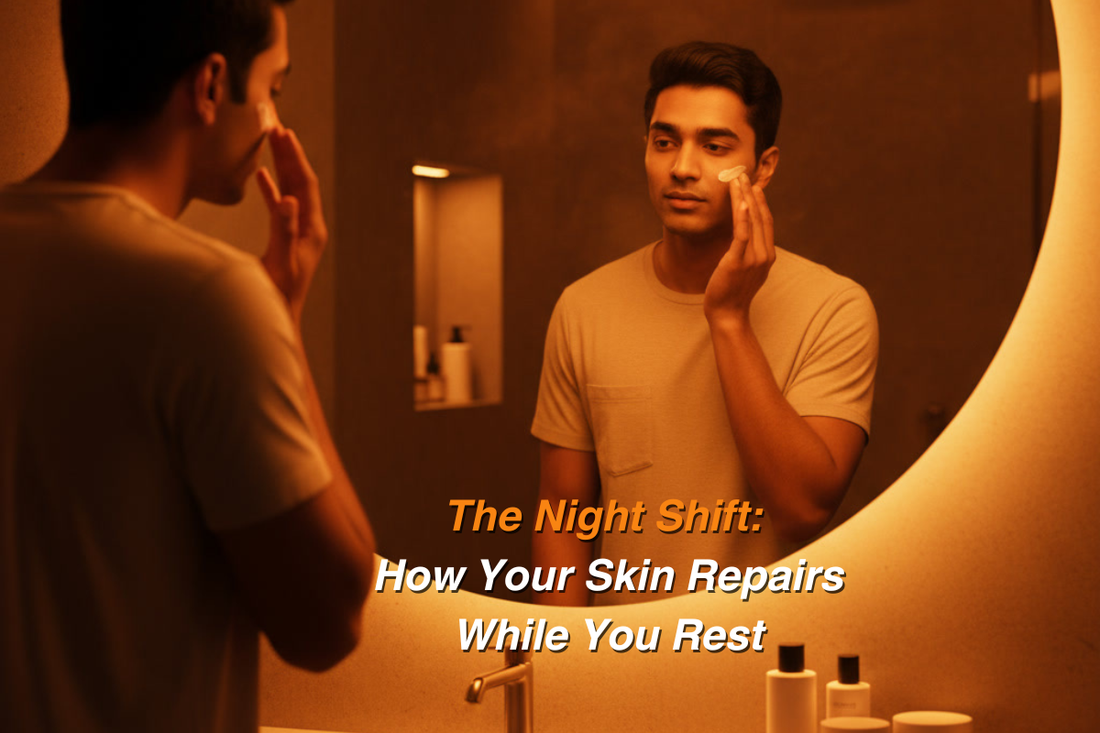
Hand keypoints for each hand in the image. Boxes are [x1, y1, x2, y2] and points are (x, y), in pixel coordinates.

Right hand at [256, 126, 327, 324]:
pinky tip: (261, 177)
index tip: (284, 134)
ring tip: (271, 143)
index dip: (295, 158)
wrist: (276, 318)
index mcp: (311, 229)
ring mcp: (298, 233)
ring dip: (281, 168)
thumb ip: (284, 230)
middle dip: (290, 156)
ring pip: (291, 191)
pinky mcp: (285, 239)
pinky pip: (280, 206)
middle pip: (301, 183)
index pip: (306, 185)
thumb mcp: (281, 261)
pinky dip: (271, 189)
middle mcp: (309, 228)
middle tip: (278, 128)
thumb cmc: (277, 295)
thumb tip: (289, 200)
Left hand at [703, 173, 775, 326]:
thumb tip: (743, 237)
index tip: (752, 185)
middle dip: (751, 193)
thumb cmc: (732, 292)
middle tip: (742, 174)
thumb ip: (747, 251)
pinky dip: (742, 217)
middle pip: (760, 216)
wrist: (728, 314)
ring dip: (744, 198)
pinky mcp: (738, 261)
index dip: (760, 201)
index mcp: (767, 254)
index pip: (765, 221)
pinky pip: (742, 235)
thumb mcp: (744, 268)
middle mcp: (765, 254)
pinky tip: (739, 202)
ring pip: (751, 221)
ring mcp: (753, 258)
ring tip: (737, 180)